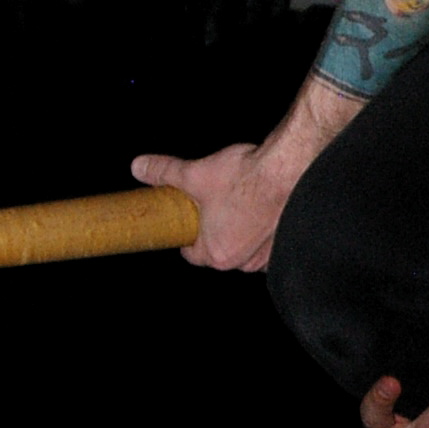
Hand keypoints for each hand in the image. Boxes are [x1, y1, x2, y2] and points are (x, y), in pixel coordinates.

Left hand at [131, 143, 290, 270]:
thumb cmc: (246, 177)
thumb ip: (165, 172)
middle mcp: (244, 261)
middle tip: (214, 204)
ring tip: (240, 202)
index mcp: (217, 253)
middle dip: (215, 230)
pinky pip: (269, 243)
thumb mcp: (195, 174)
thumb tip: (138, 166)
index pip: (191, 254)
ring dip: (241, 231)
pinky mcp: (288, 243)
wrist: (289, 169)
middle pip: (219, 250)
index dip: (187, 235)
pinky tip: (263, 208)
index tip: (188, 219)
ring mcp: (269, 255)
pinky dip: (264, 230)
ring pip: (246, 247)